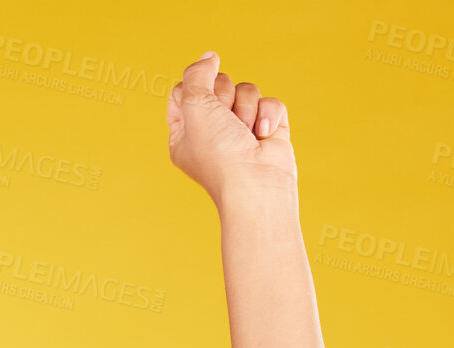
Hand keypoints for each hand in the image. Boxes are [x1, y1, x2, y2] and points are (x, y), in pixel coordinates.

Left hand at [167, 51, 296, 206]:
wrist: (255, 184)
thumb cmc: (219, 153)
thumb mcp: (195, 108)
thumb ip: (196, 76)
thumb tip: (209, 57)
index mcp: (184, 132)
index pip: (183, 91)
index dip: (194, 89)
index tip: (199, 105)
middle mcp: (211, 130)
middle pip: (218, 84)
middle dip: (224, 98)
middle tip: (224, 122)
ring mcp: (240, 129)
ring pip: (246, 89)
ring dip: (246, 108)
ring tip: (244, 133)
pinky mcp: (266, 128)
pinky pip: (270, 101)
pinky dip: (268, 115)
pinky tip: (263, 136)